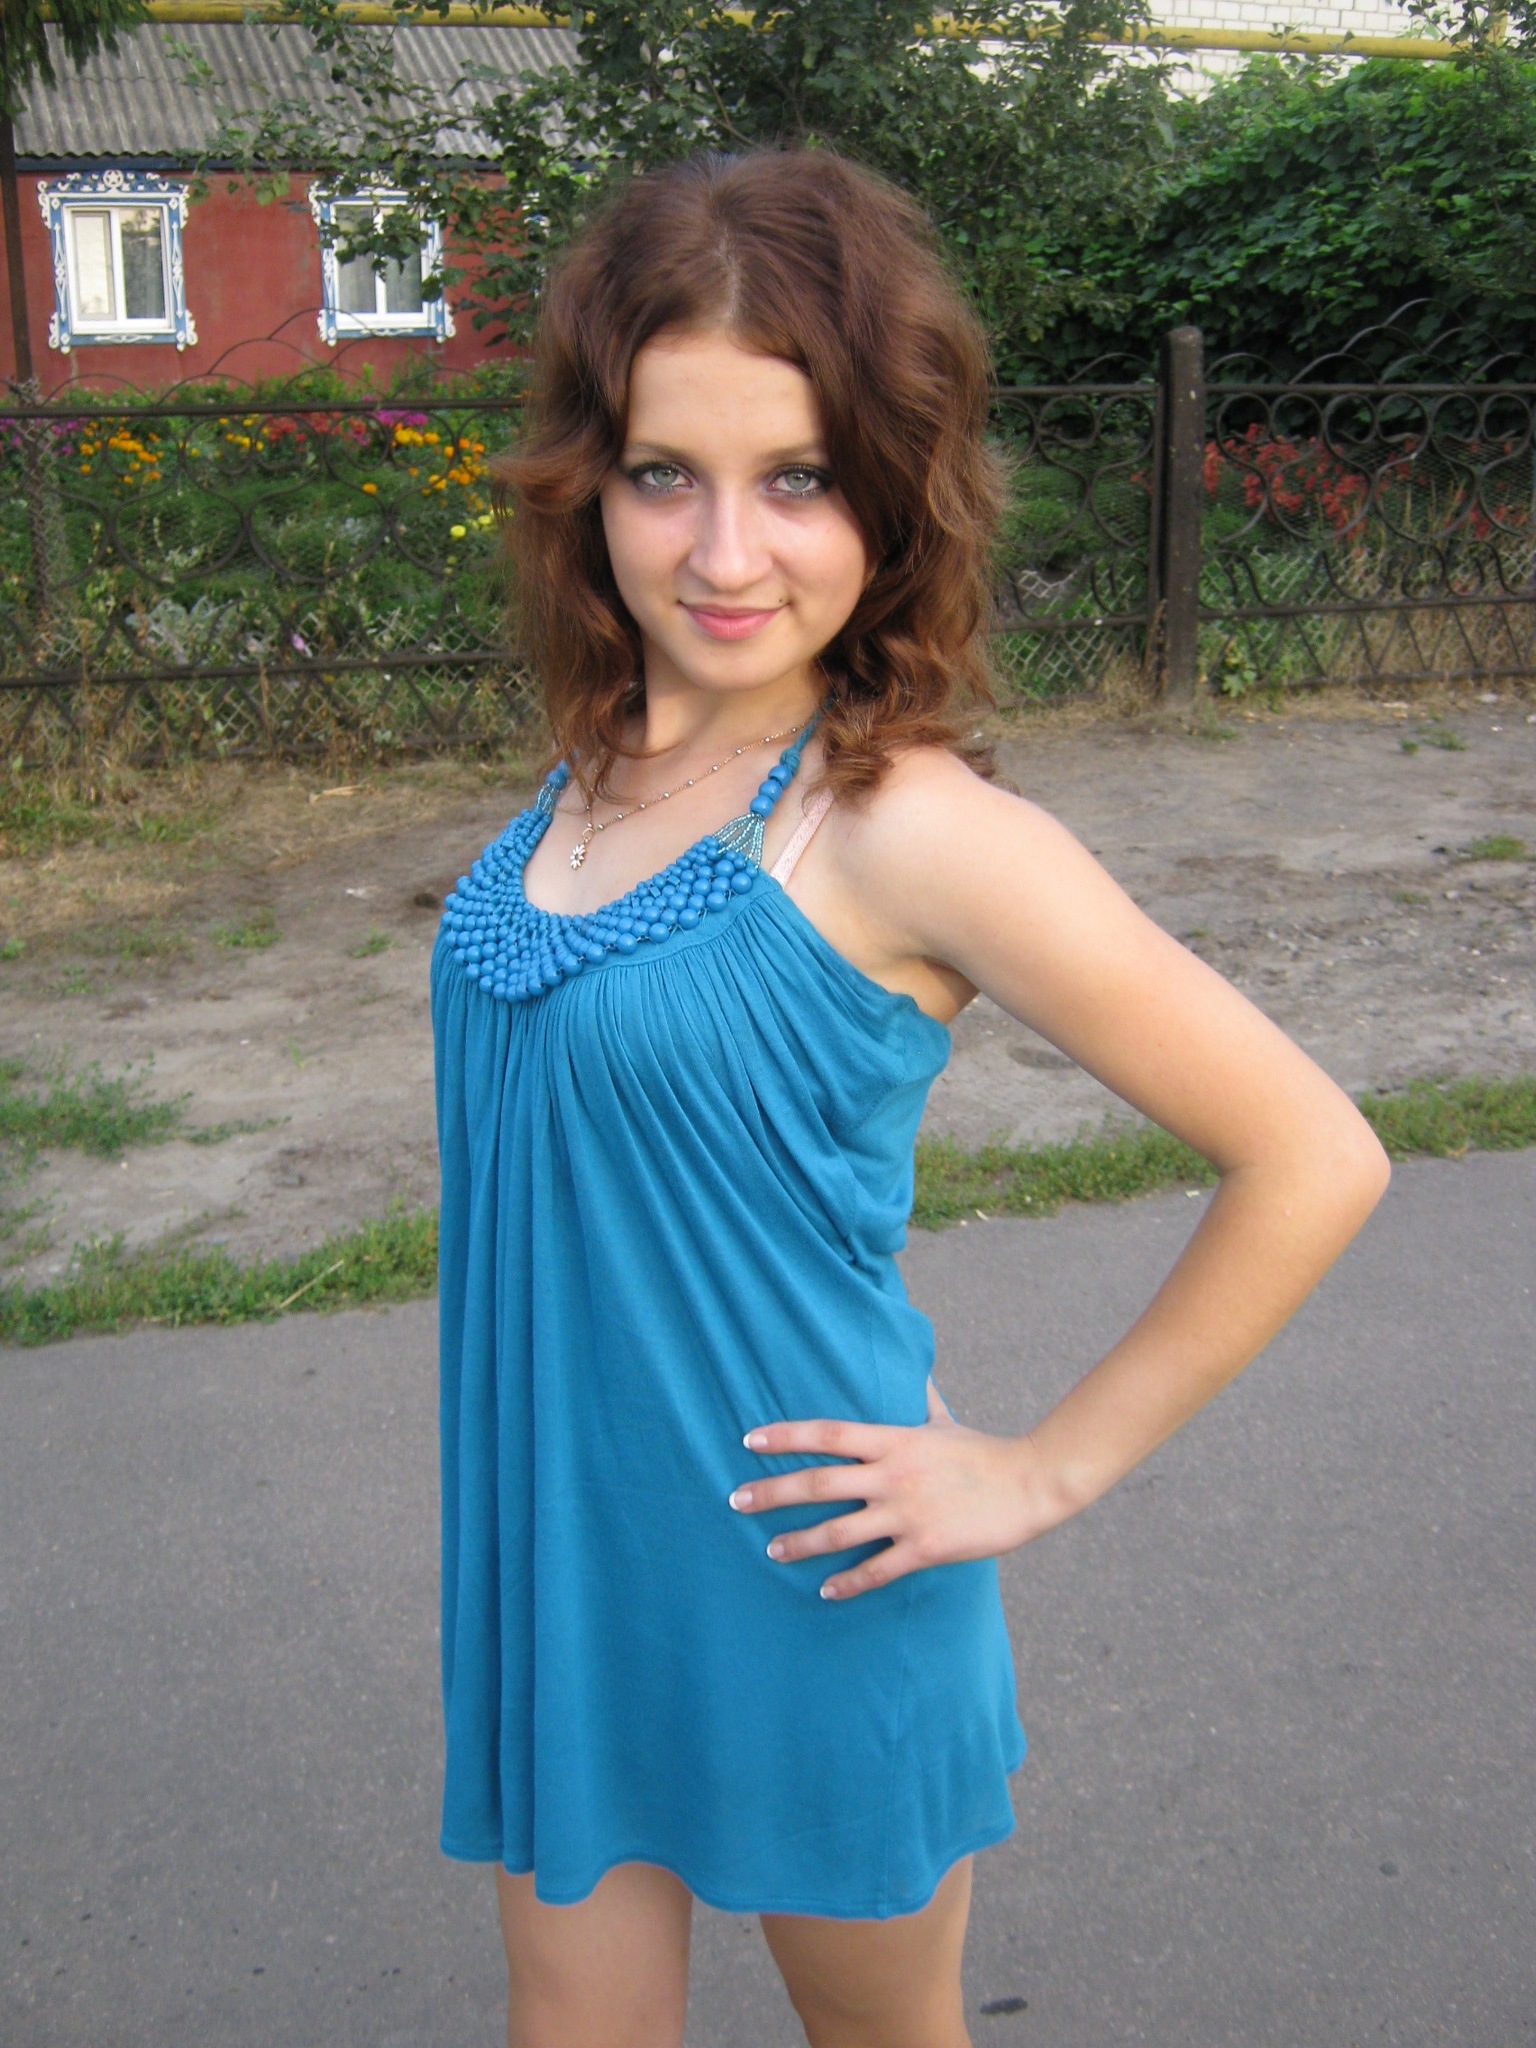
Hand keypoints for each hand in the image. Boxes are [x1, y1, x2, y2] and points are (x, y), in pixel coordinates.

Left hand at [730, 1378, 1068, 1601]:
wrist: (1030, 1484)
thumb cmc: (983, 1453)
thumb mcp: (943, 1422)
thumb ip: (919, 1401)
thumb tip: (913, 1370)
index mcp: (894, 1440)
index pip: (828, 1434)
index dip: (786, 1436)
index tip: (748, 1441)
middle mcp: (893, 1475)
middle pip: (819, 1484)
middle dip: (773, 1493)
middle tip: (736, 1502)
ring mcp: (908, 1513)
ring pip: (839, 1532)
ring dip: (800, 1543)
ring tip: (772, 1551)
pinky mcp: (926, 1547)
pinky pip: (877, 1570)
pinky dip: (848, 1583)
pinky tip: (826, 1591)